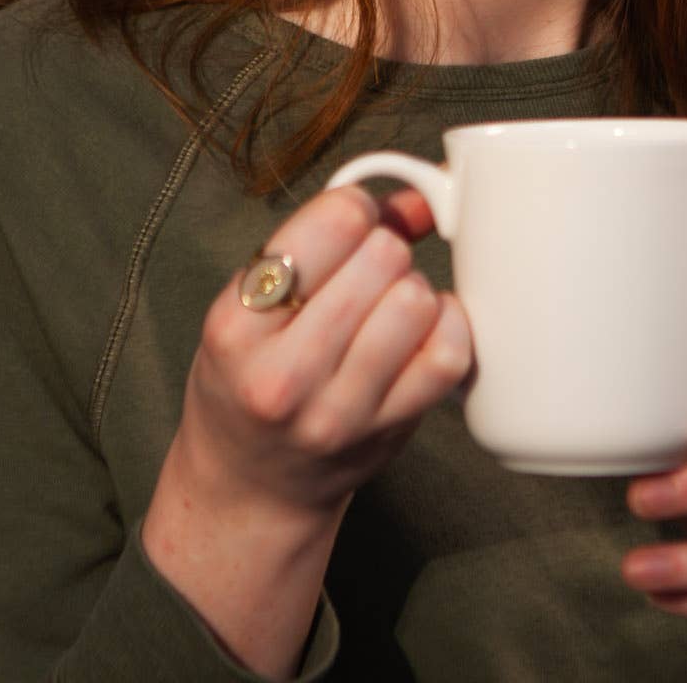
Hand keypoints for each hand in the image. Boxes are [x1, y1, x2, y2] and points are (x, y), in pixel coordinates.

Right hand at [142, 183, 471, 677]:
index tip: (348, 226)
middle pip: (384, 256)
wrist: (247, 489)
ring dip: (413, 290)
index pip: (333, 222)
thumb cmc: (248, 376)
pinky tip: (424, 331)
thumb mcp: (250, 303)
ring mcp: (338, 410)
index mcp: (236, 324)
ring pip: (417, 301)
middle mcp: (283, 373)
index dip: (354, 208)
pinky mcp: (387, 432)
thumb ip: (325, 236)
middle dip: (384, 249)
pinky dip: (449, 328)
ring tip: (387, 307)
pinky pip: (448, 354)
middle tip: (366, 274)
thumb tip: (423, 197)